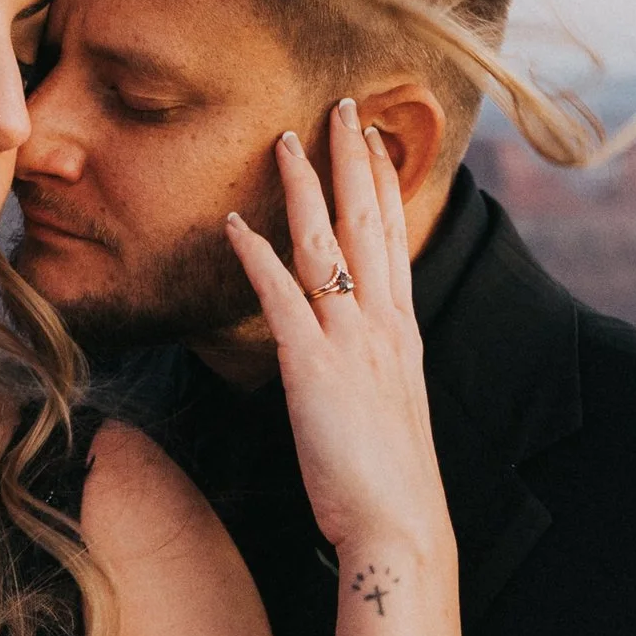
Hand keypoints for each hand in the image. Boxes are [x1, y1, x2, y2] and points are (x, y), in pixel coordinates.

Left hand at [226, 102, 447, 561]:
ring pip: (327, 245)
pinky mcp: (315, 368)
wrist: (400, 529)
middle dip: (354, 160)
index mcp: (402, 333)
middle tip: (341, 106)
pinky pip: (282, 298)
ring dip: (304, 187)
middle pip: (368, 223)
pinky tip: (233, 224)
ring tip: (287, 139)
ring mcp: (351, 342)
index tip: (372, 138)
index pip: (393, 239)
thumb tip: (346, 355)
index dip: (381, 184)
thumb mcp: (387, 410)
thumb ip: (369, 370)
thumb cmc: (388, 483)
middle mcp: (383, 326)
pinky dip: (256, 256)